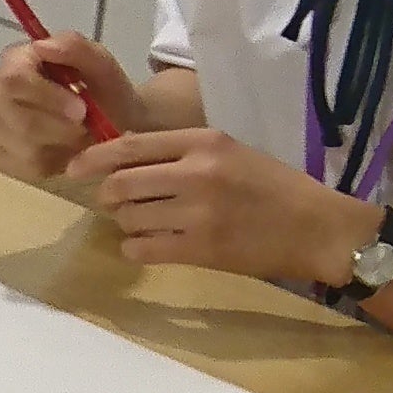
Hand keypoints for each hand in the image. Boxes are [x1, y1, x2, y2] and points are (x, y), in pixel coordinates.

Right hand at [0, 31, 144, 180]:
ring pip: (21, 144)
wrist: (112, 125)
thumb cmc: (104, 92)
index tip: (82, 110)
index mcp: (15, 59)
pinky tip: (64, 151)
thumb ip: (75, 48)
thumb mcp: (102, 65)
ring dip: (60, 145)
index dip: (47, 97)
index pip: (13, 78)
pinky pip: (22, 167)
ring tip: (78, 137)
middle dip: (56, 127)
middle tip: (84, 129)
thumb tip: (42, 46)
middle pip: (12, 116)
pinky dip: (52, 163)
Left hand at [71, 125, 371, 287]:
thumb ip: (182, 153)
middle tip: (112, 203)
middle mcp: (196, 173)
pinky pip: (144, 249)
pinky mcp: (201, 250)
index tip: (75, 168)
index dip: (94, 158)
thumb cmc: (274, 187)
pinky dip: (136, 248)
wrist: (317, 227)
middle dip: (106, 196)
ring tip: (141, 224)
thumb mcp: (230, 152)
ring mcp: (198, 214)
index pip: (130, 146)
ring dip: (125, 223)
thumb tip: (125, 160)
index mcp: (203, 142)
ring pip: (129, 218)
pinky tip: (148, 246)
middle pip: (121, 184)